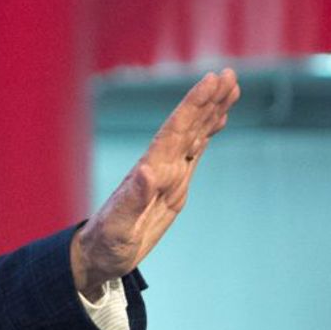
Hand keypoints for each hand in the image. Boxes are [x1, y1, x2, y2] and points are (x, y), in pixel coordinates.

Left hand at [72, 68, 239, 297]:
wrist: (100, 256)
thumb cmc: (106, 244)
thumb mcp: (118, 226)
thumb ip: (132, 199)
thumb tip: (148, 171)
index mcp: (150, 171)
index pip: (175, 130)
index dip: (193, 105)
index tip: (210, 81)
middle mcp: (159, 166)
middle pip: (187, 126)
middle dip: (207, 100)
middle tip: (229, 74)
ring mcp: (167, 174)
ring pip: (194, 134)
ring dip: (211, 111)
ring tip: (231, 87)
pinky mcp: (174, 186)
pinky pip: (195, 152)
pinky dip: (208, 133)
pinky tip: (219, 120)